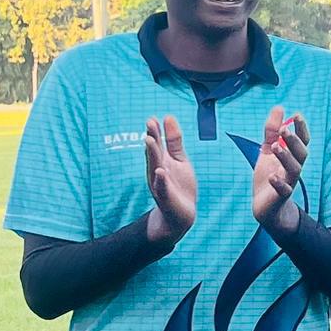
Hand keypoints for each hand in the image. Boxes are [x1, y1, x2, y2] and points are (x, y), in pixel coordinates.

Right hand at [143, 115, 197, 245]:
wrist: (181, 214)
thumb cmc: (179, 184)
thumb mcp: (179, 159)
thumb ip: (174, 141)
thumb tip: (168, 117)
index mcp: (161, 160)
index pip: (157, 143)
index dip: (155, 131)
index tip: (153, 118)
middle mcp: (157, 170)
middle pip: (154, 152)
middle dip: (152, 137)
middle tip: (149, 123)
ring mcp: (160, 184)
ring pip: (155, 167)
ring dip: (152, 154)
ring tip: (150, 140)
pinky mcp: (165, 197)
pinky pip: (162, 188)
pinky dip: (161, 180)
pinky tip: (160, 172)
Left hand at [252, 108, 307, 226]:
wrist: (265, 207)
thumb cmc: (269, 177)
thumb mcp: (268, 151)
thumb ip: (272, 131)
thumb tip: (279, 107)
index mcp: (293, 157)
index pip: (302, 141)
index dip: (301, 129)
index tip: (297, 115)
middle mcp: (293, 169)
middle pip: (301, 154)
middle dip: (294, 141)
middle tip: (284, 129)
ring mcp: (288, 183)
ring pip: (294, 170)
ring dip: (286, 157)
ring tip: (275, 147)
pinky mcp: (279, 197)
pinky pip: (284, 190)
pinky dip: (279, 183)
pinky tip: (272, 176)